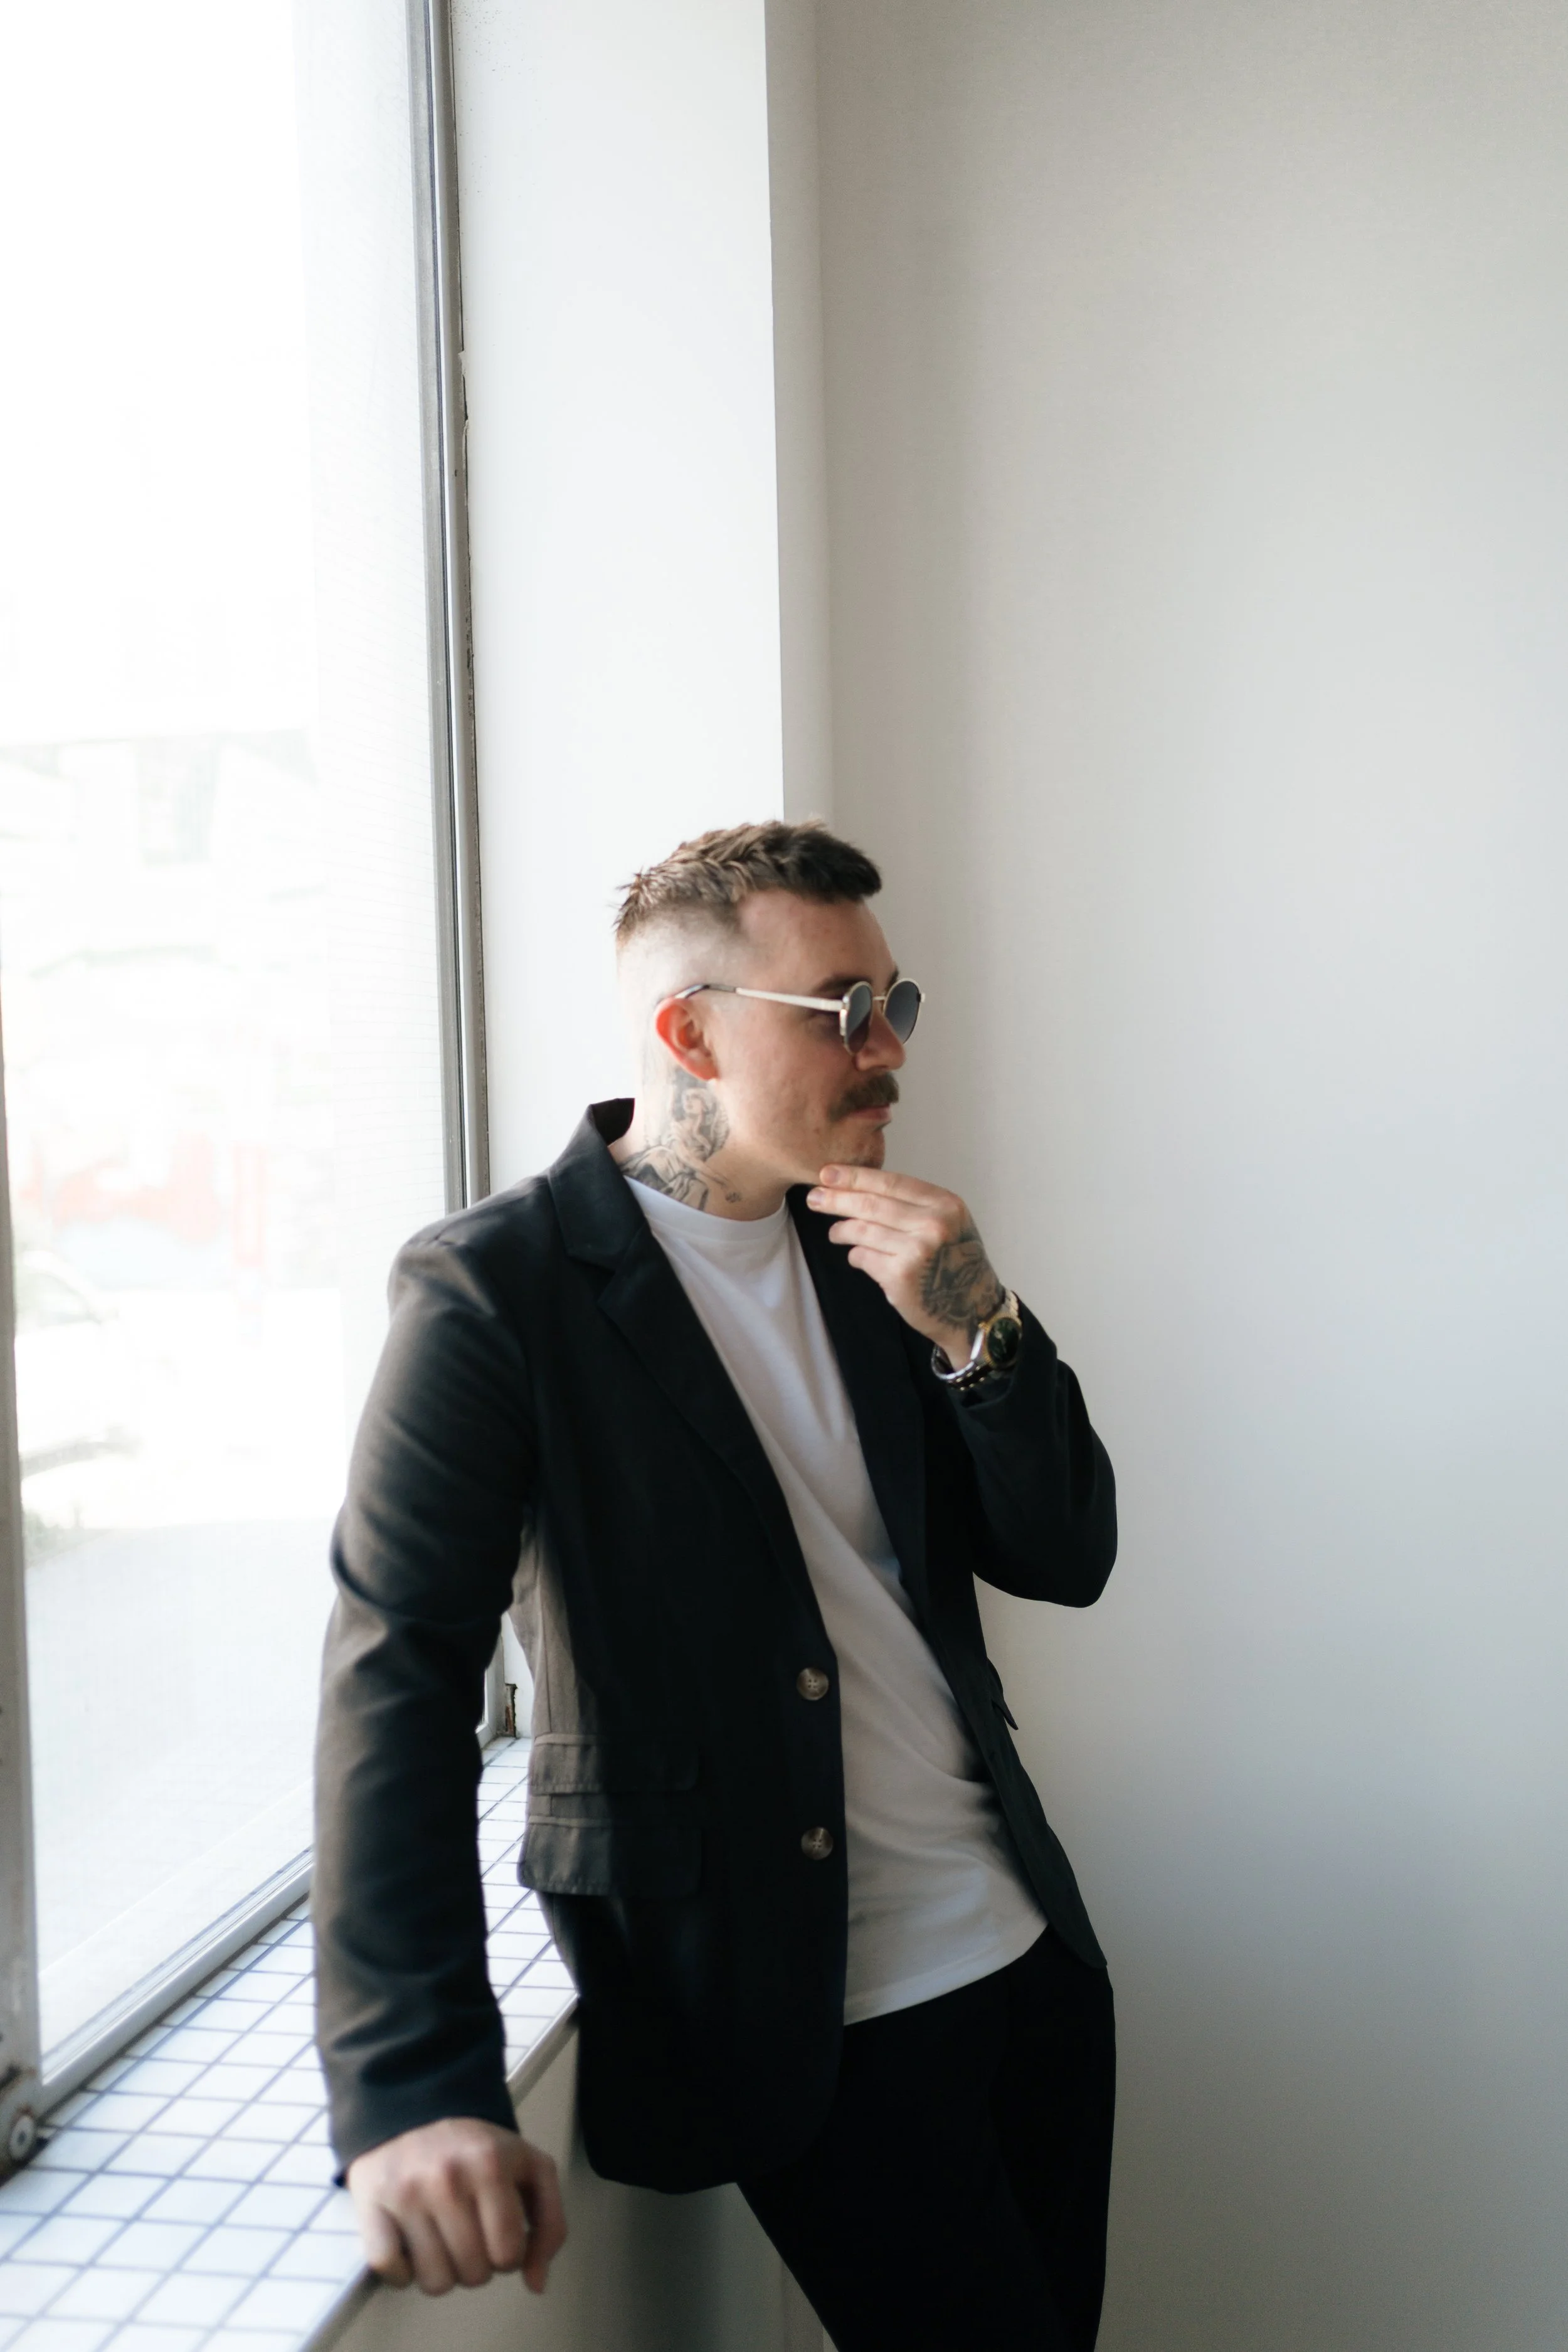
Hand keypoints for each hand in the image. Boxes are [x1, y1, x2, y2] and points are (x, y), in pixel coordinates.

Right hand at [346, 2116, 565, 2296]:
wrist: (414, 2111)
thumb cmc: (476, 2149)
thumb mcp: (530, 2169)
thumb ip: (550, 2225)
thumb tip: (537, 2284)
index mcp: (491, 2165)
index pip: (508, 2255)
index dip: (507, 2256)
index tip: (498, 2235)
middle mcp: (447, 2177)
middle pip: (472, 2274)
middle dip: (476, 2265)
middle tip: (469, 2235)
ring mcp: (406, 2193)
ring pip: (434, 2282)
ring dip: (442, 2272)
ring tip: (443, 2239)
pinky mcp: (371, 2205)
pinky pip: (389, 2269)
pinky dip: (401, 2270)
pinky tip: (411, 2244)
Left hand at [806, 1166, 1007, 1357]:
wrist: (972, 1308)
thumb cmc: (955, 1262)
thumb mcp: (949, 1223)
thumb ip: (914, 1205)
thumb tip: (860, 1187)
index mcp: (945, 1204)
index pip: (891, 1182)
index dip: (856, 1176)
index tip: (828, 1173)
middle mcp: (933, 1224)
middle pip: (871, 1204)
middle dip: (837, 1199)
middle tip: (814, 1197)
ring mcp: (917, 1251)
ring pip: (862, 1231)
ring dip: (841, 1230)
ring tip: (835, 1232)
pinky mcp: (900, 1277)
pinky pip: (863, 1257)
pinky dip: (856, 1256)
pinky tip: (857, 1257)